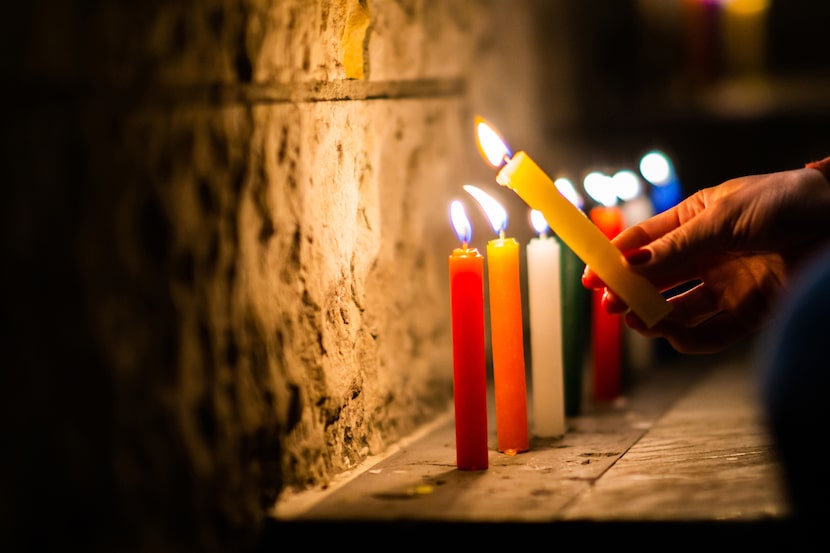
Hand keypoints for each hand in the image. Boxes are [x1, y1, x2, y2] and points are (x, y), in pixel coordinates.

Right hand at [583, 167, 829, 353]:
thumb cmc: (787, 203)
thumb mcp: (723, 217)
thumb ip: (675, 246)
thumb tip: (627, 264)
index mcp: (695, 220)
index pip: (643, 241)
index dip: (614, 258)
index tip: (590, 276)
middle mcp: (706, 254)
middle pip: (655, 278)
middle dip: (630, 292)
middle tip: (611, 305)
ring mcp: (726, 284)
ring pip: (677, 308)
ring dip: (654, 317)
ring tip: (638, 321)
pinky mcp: (749, 312)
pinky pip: (711, 333)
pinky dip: (689, 338)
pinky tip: (673, 333)